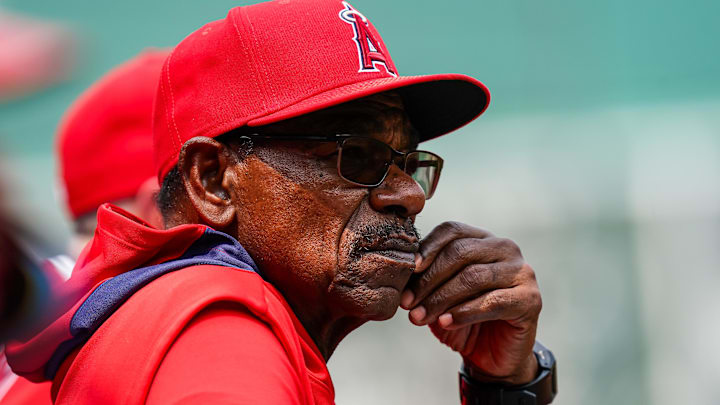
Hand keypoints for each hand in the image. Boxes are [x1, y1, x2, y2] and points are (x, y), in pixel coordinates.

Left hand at [400, 221, 541, 384]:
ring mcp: (521, 272)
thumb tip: (400, 267)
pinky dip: (463, 312)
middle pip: (460, 252)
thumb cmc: (462, 318)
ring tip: (419, 317)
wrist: (491, 356)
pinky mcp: (530, 299)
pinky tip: (445, 322)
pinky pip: (491, 301)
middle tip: (407, 302)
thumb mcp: (438, 293)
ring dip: (440, 298)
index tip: (408, 270)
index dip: (427, 248)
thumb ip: (425, 276)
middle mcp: (505, 249)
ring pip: (473, 277)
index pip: (452, 230)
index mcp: (483, 239)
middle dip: (429, 279)